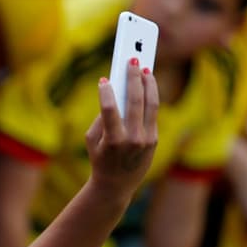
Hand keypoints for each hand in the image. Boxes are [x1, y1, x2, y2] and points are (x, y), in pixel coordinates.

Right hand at [84, 61, 159, 196]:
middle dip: (133, 77)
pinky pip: (153, 112)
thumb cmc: (99, 159)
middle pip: (135, 101)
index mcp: (112, 140)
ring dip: (148, 83)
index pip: (109, 109)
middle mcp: (132, 139)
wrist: (116, 186)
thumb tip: (114, 93)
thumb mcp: (91, 141)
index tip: (104, 79)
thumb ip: (101, 118)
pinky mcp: (154, 139)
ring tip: (145, 68)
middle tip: (132, 60)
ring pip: (150, 103)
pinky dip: (151, 95)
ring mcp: (146, 139)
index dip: (106, 92)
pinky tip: (148, 83)